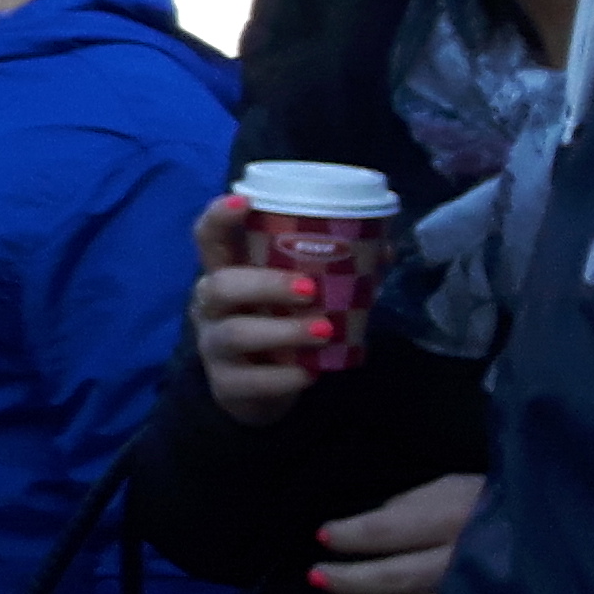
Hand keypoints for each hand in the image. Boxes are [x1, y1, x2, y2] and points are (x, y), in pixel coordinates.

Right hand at [190, 195, 330, 425]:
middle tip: (310, 288)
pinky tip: (310, 372)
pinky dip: (283, 376)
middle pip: (219, 285)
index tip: (244, 201)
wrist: (260, 391)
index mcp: (226, 273)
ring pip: (234, 333)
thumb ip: (336, 273)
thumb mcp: (302, 297)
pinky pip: (249, 381)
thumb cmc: (281, 327)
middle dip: (264, 284)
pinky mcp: (226, 385)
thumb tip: (385, 249)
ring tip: (325, 329)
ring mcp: (213, 346)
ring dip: (283, 330)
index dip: (218, 217)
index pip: (208, 238)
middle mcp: (210, 306)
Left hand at [316, 473, 482, 593]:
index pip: (386, 530)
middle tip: (316, 577)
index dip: (350, 535)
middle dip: (349, 580)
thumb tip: (366, 529)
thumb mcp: (453, 487)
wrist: (560, 536)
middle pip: (394, 577)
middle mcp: (463, 560)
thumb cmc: (495, 503)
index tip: (322, 536)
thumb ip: (409, 506)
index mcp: (455, 517)